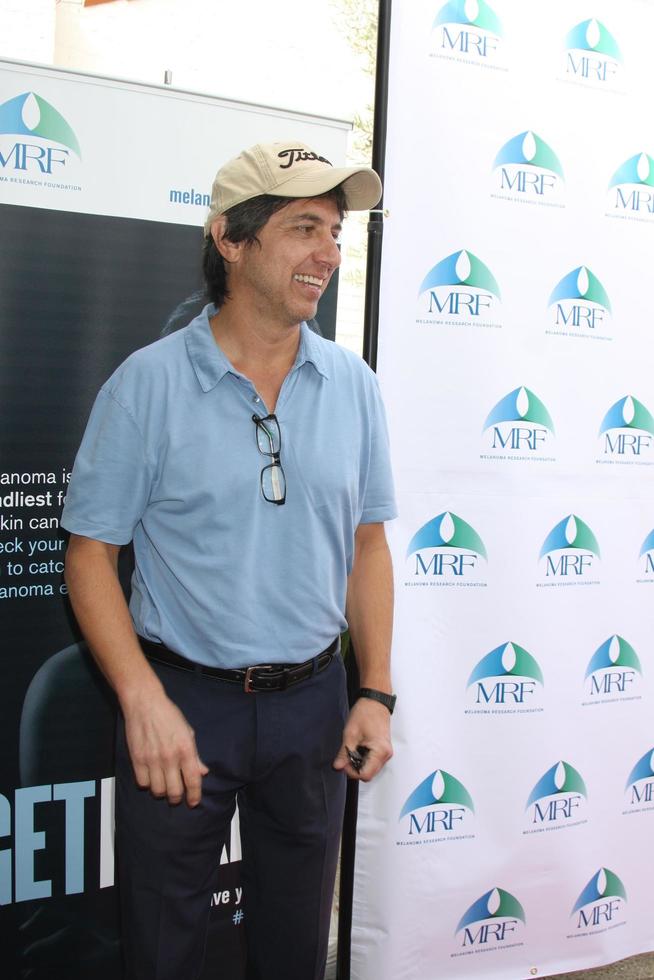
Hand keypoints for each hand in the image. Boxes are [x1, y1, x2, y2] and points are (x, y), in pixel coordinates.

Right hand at [123, 690, 208, 806]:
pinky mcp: (137, 759)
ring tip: (163, 786)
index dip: (195, 795)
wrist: (145, 703)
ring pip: (158, 790)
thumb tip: (202, 772)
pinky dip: (147, 784)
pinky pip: (142, 783)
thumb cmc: (168, 715)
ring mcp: (152, 759)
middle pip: (174, 791)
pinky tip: (150, 778)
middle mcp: (170, 757)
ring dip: (162, 792)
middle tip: (177, 796)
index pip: (193, 780)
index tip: (194, 802)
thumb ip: (195, 755)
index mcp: (186, 749)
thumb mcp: (188, 732)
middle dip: (177, 798)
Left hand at [333, 696, 392, 781]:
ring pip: (370, 768)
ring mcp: (385, 753)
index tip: (343, 762)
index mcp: (380, 751)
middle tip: (344, 756)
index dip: (351, 771)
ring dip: (358, 763)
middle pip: (368, 774)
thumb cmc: (365, 713)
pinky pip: (372, 761)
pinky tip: (357, 747)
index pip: (365, 775)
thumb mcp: (350, 734)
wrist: (375, 701)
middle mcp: (386, 755)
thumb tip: (337, 767)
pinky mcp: (382, 750)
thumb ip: (344, 753)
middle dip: (354, 768)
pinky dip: (362, 758)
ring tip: (351, 749)